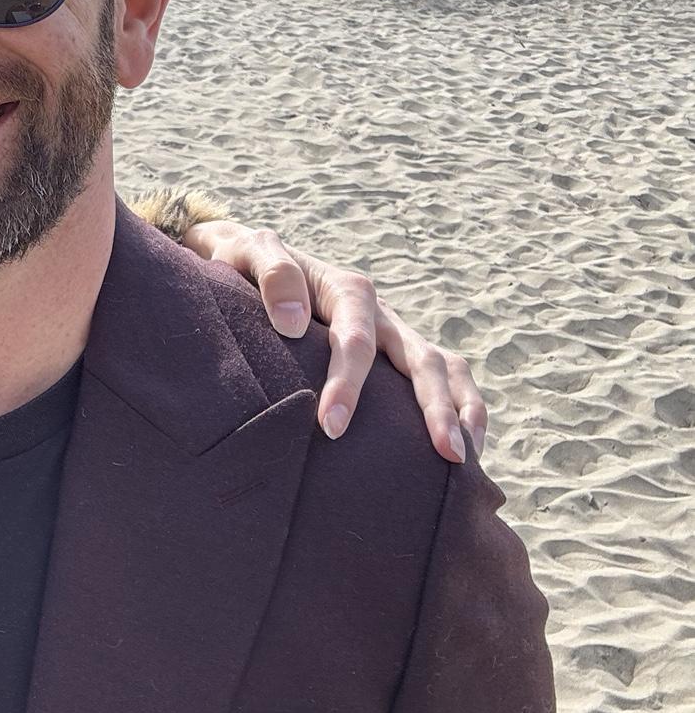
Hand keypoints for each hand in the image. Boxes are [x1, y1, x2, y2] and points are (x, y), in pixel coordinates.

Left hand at [183, 221, 487, 464]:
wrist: (246, 257)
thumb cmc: (244, 261)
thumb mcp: (247, 252)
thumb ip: (272, 275)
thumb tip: (293, 323)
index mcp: (346, 290)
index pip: (355, 341)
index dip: (347, 384)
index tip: (330, 426)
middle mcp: (379, 312)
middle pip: (419, 358)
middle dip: (433, 408)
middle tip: (444, 454)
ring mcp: (392, 332)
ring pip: (442, 367)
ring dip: (460, 410)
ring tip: (465, 459)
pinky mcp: (395, 351)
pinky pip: (442, 374)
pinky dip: (463, 406)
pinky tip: (467, 448)